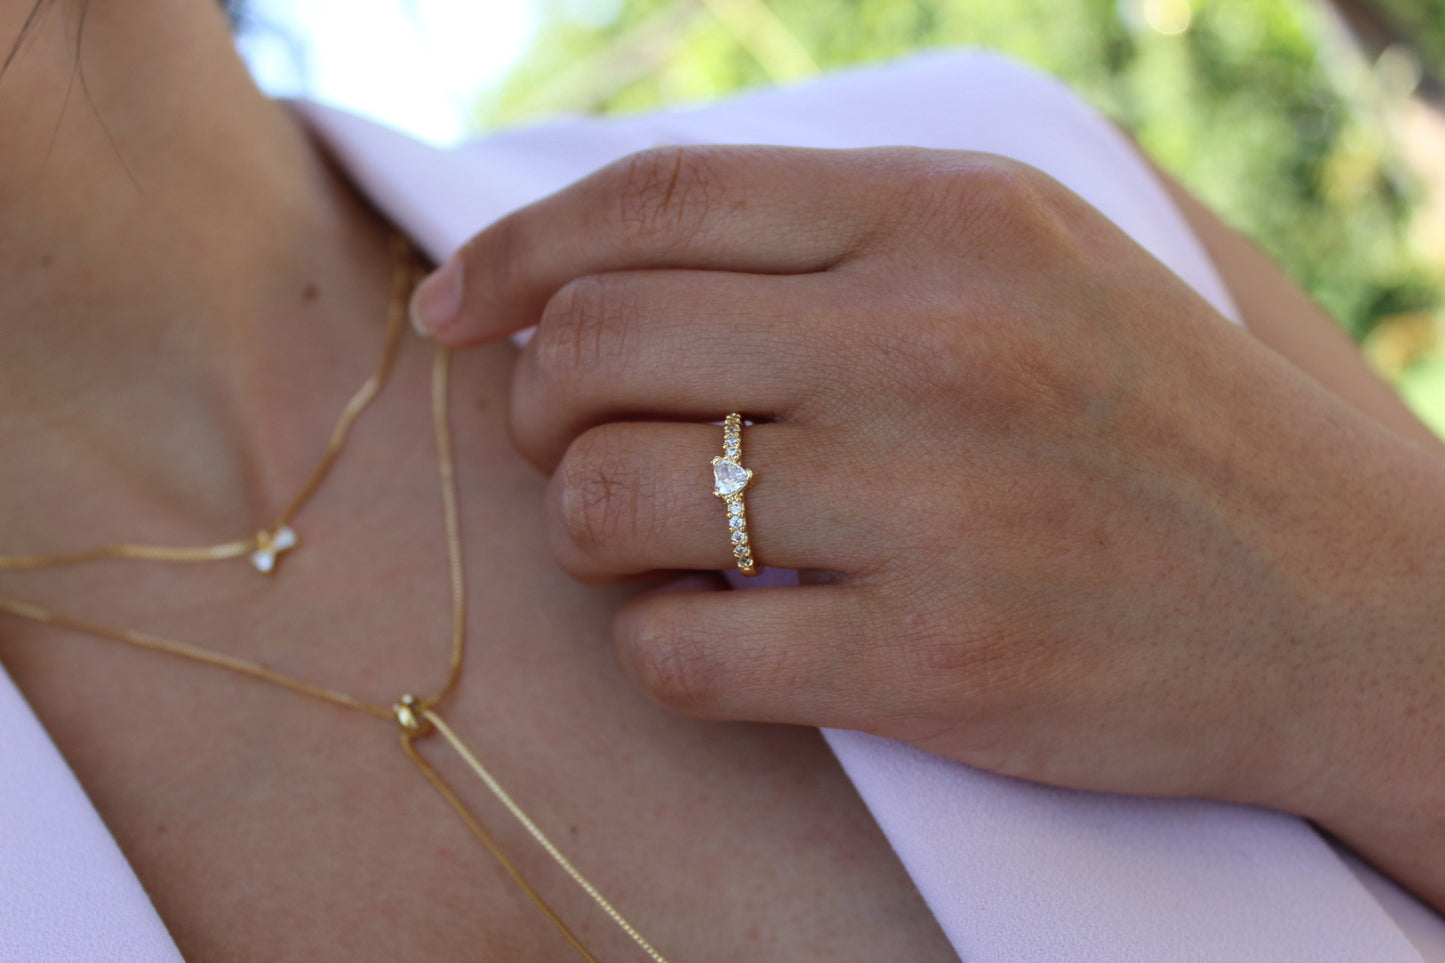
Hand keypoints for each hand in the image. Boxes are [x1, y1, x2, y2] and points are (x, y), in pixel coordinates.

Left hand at [412, 145, 1444, 840]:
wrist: (1337, 598)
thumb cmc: (1151, 421)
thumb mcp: (1021, 260)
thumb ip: (829, 241)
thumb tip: (599, 268)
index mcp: (944, 217)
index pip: (653, 201)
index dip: (516, 253)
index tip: (453, 310)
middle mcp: (930, 341)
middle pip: (596, 344)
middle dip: (539, 403)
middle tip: (576, 443)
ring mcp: (932, 506)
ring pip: (605, 497)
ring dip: (585, 527)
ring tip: (656, 537)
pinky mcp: (932, 661)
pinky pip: (677, 648)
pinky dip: (655, 641)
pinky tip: (714, 629)